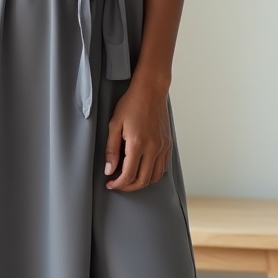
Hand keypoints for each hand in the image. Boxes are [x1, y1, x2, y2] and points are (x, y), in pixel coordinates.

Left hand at [103, 74, 172, 191]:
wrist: (150, 90)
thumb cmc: (131, 104)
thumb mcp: (115, 124)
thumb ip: (111, 149)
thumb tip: (109, 170)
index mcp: (137, 143)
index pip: (129, 175)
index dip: (118, 184)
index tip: (110, 184)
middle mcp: (153, 147)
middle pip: (143, 180)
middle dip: (129, 187)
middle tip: (118, 184)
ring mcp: (163, 146)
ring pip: (155, 176)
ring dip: (142, 182)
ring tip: (130, 179)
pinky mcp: (168, 144)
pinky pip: (163, 167)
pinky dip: (153, 173)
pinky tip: (143, 169)